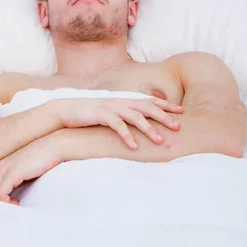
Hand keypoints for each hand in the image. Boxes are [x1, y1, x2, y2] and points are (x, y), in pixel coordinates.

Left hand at [0, 134, 62, 204]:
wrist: (56, 146)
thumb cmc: (45, 160)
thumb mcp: (27, 170)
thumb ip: (18, 180)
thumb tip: (15, 196)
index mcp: (2, 165)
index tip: (7, 202)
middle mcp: (1, 166)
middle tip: (10, 207)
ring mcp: (6, 168)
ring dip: (0, 204)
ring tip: (15, 205)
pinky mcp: (13, 172)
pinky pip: (0, 193)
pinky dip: (5, 202)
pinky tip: (18, 203)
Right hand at [57, 96, 182, 148]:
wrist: (65, 109)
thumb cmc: (89, 114)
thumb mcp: (110, 112)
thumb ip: (124, 114)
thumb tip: (139, 122)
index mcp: (124, 100)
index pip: (149, 101)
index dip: (166, 106)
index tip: (181, 112)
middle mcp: (120, 101)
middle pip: (147, 107)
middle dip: (164, 116)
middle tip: (178, 126)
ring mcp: (111, 107)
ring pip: (136, 117)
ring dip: (150, 129)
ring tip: (161, 141)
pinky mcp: (101, 114)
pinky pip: (117, 126)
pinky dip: (127, 136)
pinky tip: (134, 147)